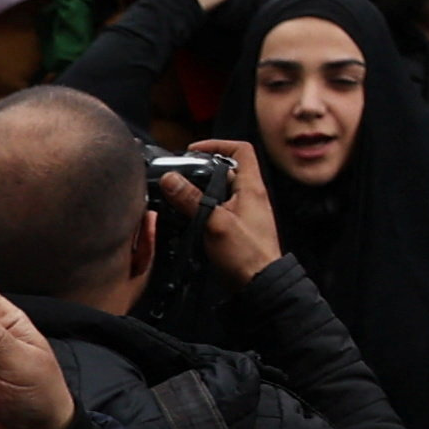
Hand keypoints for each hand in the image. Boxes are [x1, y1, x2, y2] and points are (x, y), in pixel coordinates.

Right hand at [180, 141, 282, 281]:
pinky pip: (215, 209)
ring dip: (197, 191)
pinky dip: (200, 209)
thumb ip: (192, 199)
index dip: (217, 144)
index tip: (193, 150)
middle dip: (199, 170)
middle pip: (224, 170)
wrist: (258, 284)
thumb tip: (171, 178)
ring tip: (175, 196)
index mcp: (252, 187)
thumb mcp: (215, 222)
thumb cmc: (246, 254)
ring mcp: (242, 212)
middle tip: (176, 176)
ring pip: (216, 191)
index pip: (242, 150)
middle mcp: (249, 196)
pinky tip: (184, 216)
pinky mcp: (234, 227)